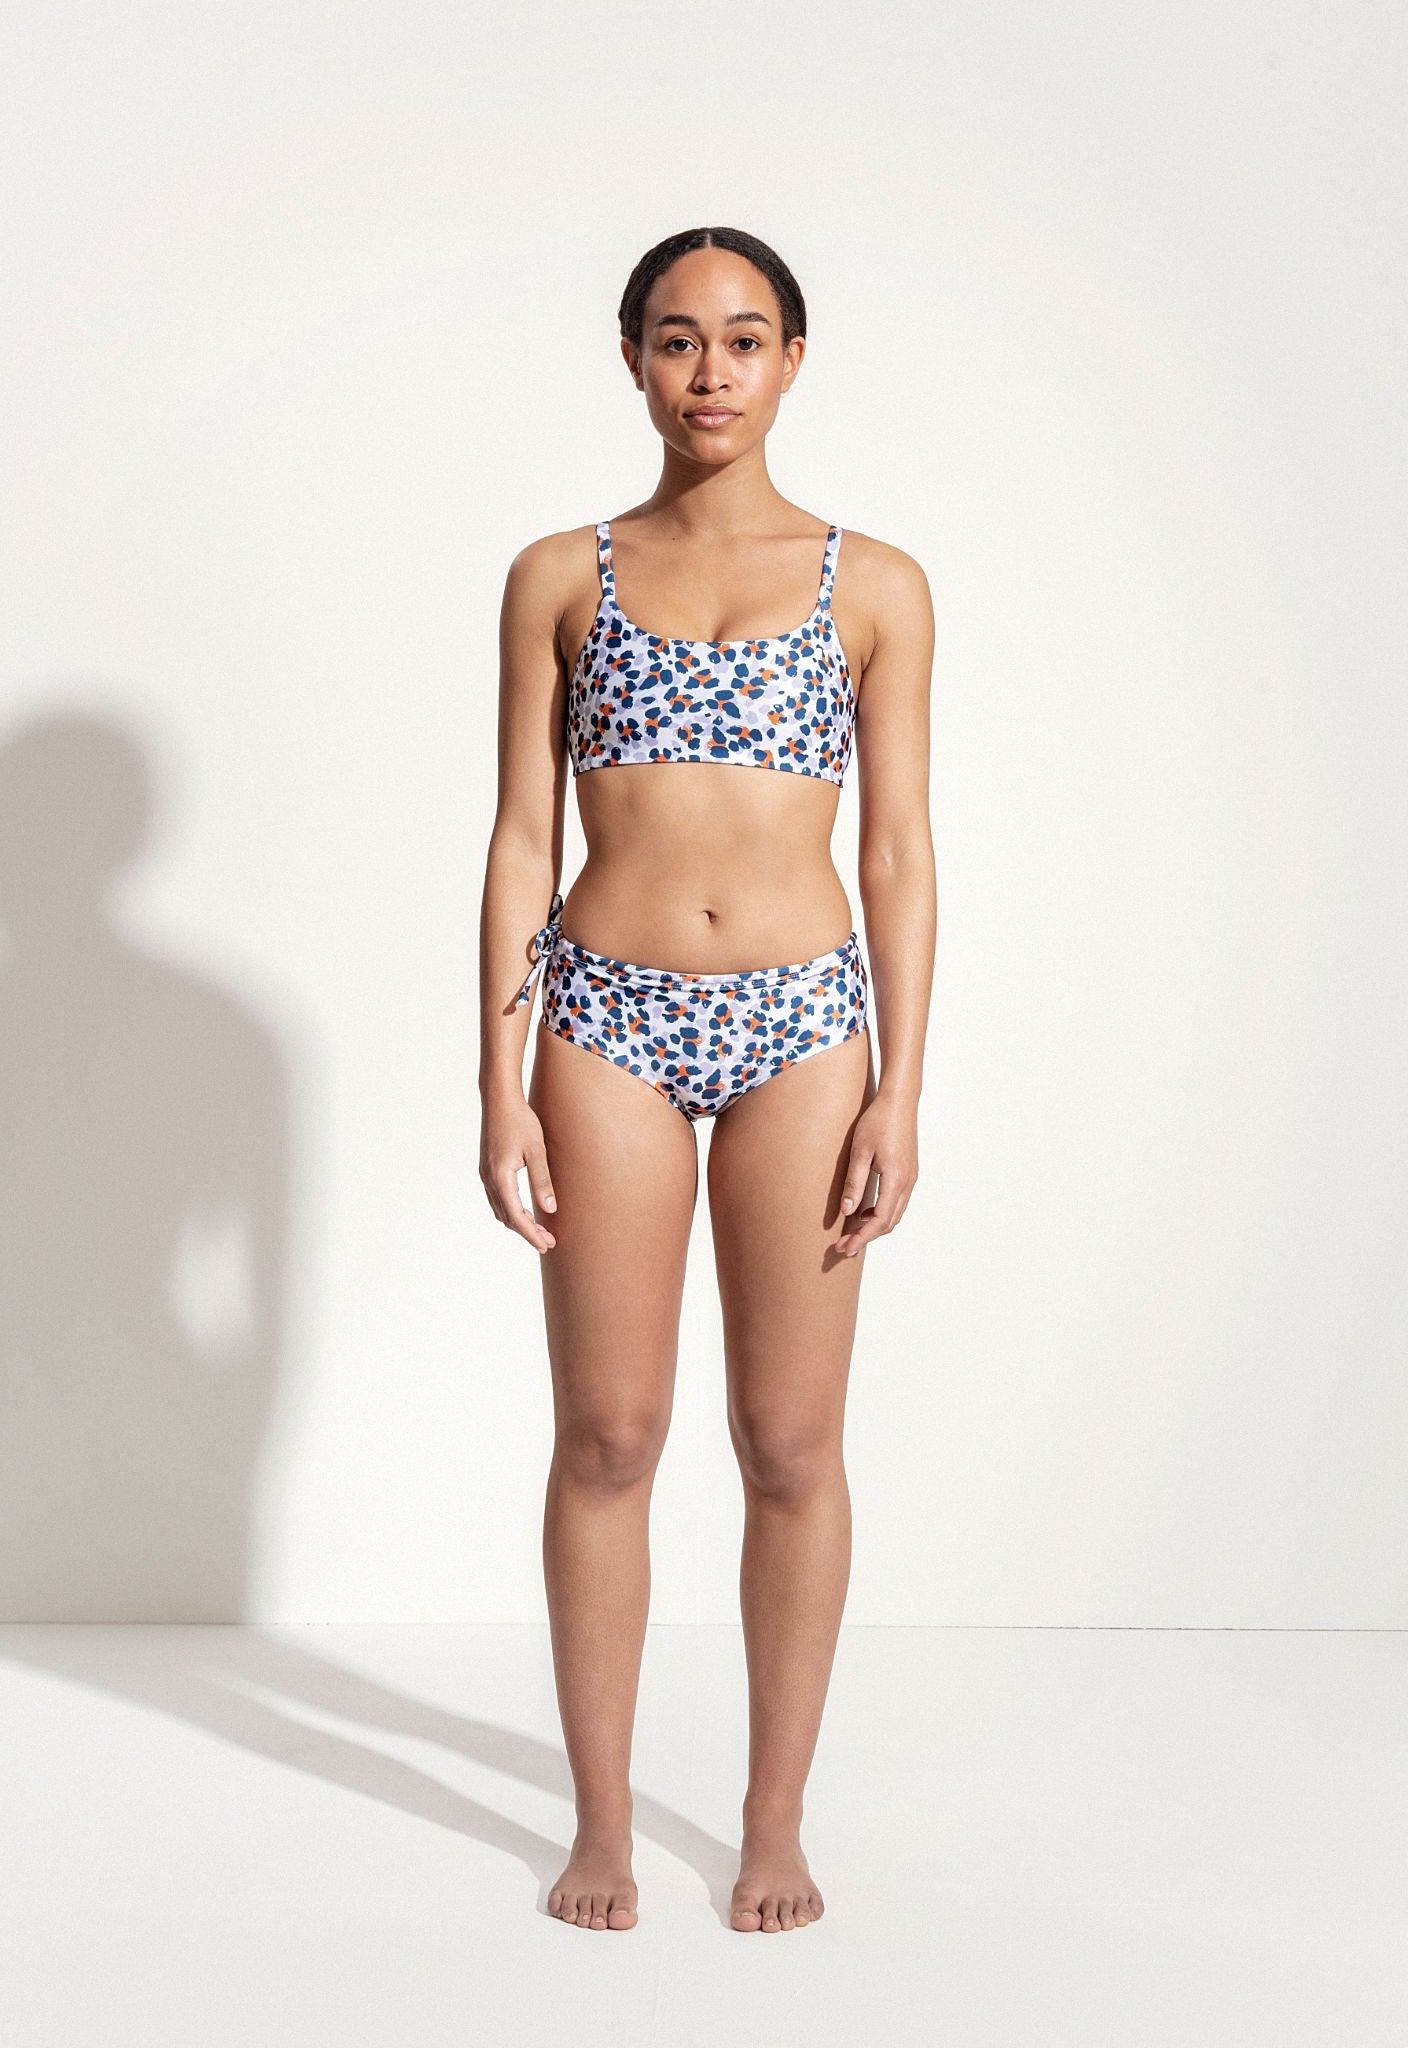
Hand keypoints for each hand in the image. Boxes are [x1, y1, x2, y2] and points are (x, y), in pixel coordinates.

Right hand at [480, 1094, 558, 1252]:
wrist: (499, 1100)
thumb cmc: (520, 1121)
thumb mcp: (537, 1151)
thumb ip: (542, 1181)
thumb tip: (550, 1209)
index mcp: (501, 1177)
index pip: (516, 1216)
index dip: (531, 1234)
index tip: (546, 1245)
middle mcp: (489, 1179)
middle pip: (507, 1217)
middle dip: (527, 1232)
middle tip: (548, 1242)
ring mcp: (485, 1174)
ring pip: (501, 1210)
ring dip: (518, 1223)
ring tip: (539, 1230)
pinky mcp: (487, 1169)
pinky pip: (498, 1199)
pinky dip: (511, 1210)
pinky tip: (525, 1210)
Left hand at [836, 1093, 917, 1255]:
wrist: (900, 1101)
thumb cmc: (878, 1121)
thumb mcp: (860, 1151)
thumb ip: (854, 1182)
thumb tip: (847, 1211)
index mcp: (896, 1179)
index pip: (880, 1220)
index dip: (862, 1237)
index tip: (846, 1247)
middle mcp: (908, 1182)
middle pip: (889, 1222)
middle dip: (867, 1236)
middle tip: (844, 1245)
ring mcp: (911, 1178)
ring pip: (895, 1214)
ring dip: (875, 1226)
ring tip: (852, 1232)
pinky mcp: (909, 1172)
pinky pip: (897, 1202)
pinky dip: (882, 1213)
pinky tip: (865, 1210)